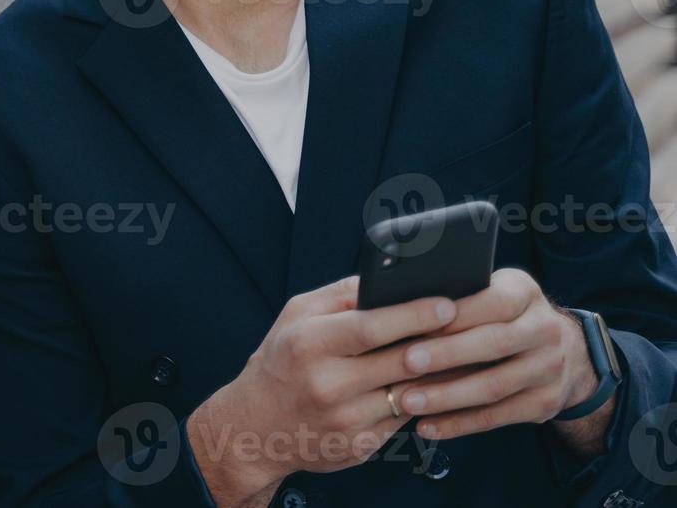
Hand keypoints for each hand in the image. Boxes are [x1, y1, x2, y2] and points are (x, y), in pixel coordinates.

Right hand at [186, 274, 457, 506]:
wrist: (254, 426)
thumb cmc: (281, 360)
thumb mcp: (296, 316)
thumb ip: (341, 295)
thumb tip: (391, 278)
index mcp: (309, 343)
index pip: (371, 327)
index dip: (414, 314)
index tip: (448, 303)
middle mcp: (326, 383)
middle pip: (400, 361)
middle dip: (441, 342)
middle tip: (471, 325)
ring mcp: (345, 420)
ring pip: (410, 394)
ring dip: (440, 375)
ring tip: (462, 353)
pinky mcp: (360, 447)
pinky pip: (404, 419)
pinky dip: (422, 401)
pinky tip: (435, 386)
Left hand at [386, 268, 612, 451]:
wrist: (567, 352)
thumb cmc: (501, 315)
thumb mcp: (490, 291)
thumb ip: (458, 295)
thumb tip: (400, 304)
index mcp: (524, 292)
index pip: (492, 301)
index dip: (454, 314)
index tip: (415, 323)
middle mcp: (544, 329)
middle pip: (492, 343)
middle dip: (445, 355)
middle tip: (405, 363)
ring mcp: (549, 369)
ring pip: (494, 386)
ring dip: (447, 396)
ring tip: (407, 401)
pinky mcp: (546, 403)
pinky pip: (497, 417)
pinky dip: (459, 423)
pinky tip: (427, 426)